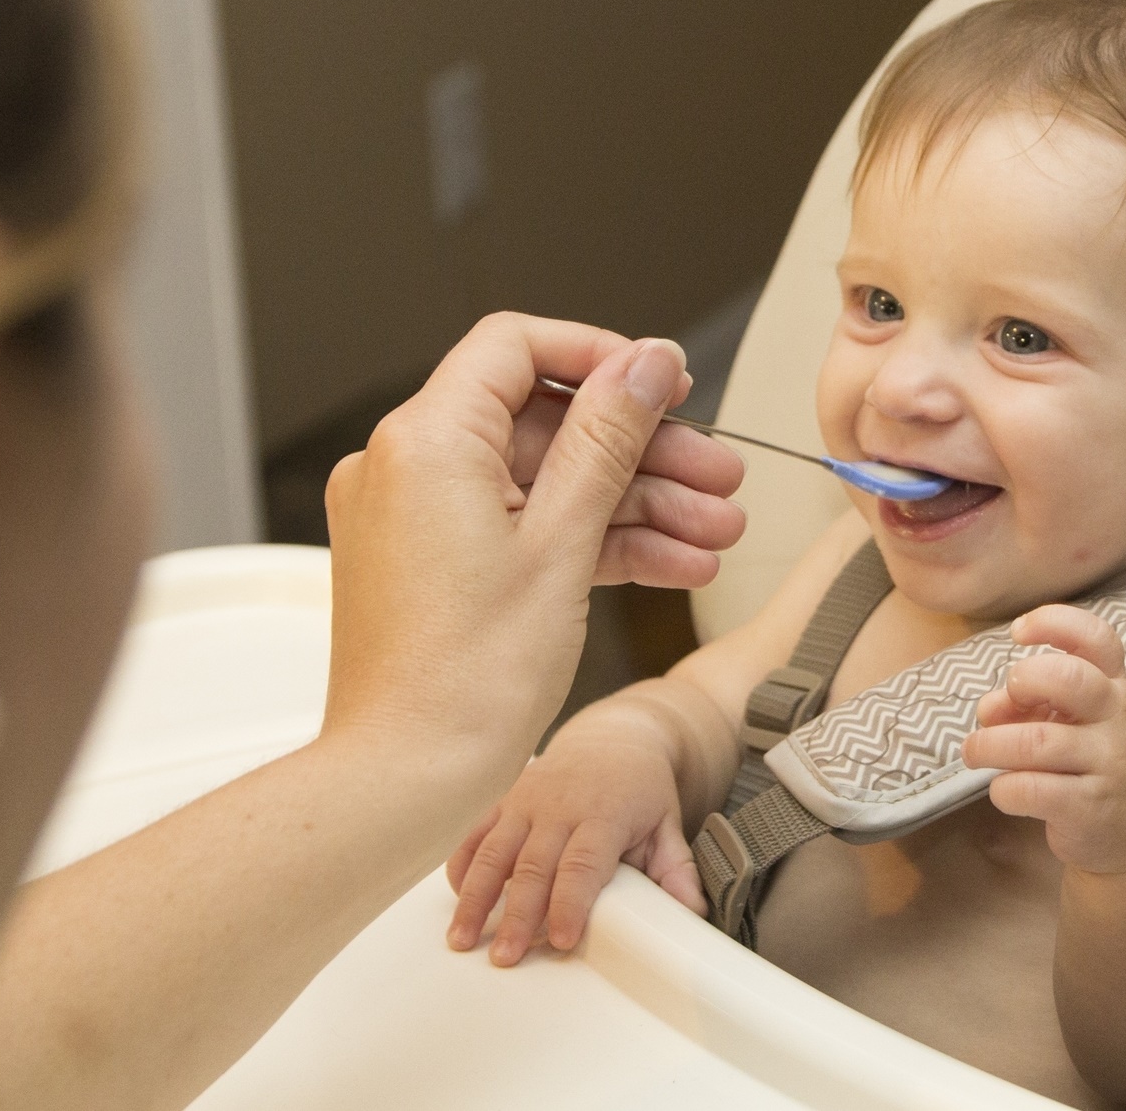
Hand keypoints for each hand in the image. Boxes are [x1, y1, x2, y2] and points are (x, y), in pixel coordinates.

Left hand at [321, 313, 744, 768]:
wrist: (407, 777)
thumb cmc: (464, 680)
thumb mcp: (562, 543)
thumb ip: (608, 440)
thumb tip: (646, 366)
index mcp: (426, 441)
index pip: (517, 349)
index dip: (602, 359)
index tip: (666, 385)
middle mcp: (407, 468)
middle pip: (545, 424)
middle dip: (643, 452)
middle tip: (718, 474)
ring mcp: (417, 519)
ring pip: (545, 484)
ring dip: (635, 505)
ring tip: (714, 533)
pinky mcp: (433, 565)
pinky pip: (522, 529)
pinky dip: (590, 542)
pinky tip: (669, 564)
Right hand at [444, 722, 705, 965]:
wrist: (613, 736)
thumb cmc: (641, 789)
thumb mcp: (668, 824)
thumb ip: (677, 870)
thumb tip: (692, 915)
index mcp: (603, 813)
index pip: (582, 864)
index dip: (569, 903)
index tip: (560, 940)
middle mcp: (558, 806)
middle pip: (532, 866)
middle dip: (516, 914)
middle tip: (505, 957)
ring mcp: (525, 801)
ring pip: (494, 852)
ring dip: (475, 898)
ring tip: (462, 940)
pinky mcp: (504, 800)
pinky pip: (476, 835)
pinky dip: (462, 866)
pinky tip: (457, 900)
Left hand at [963, 605, 1125, 875]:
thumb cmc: (1090, 758)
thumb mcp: (1070, 719)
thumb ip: (1029, 700)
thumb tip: (990, 709)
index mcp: (1113, 685)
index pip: (1097, 638)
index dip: (1054, 623)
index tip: (1017, 632)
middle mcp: (1117, 718)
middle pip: (1070, 680)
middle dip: (1022, 681)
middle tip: (1002, 703)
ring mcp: (1108, 763)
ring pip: (1036, 742)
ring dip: (989, 745)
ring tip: (975, 752)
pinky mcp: (1090, 808)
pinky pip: (1030, 790)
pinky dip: (1003, 788)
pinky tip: (1004, 789)